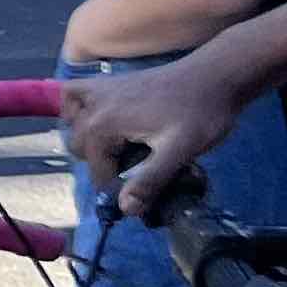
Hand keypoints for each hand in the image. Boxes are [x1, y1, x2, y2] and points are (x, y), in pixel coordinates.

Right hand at [58, 58, 242, 219]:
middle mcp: (91, 106)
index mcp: (103, 125)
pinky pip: (74, 96)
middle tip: (137, 166)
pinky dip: (78, 108)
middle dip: (103, 162)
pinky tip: (100, 117)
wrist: (213, 76)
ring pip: (72, 124)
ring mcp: (96, 90)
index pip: (97, 170)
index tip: (145, 190)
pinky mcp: (107, 81)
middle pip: (80, 148)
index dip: (120, 186)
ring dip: (89, 138)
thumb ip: (150, 181)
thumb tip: (125, 209)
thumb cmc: (199, 114)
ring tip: (120, 146)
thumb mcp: (179, 152)